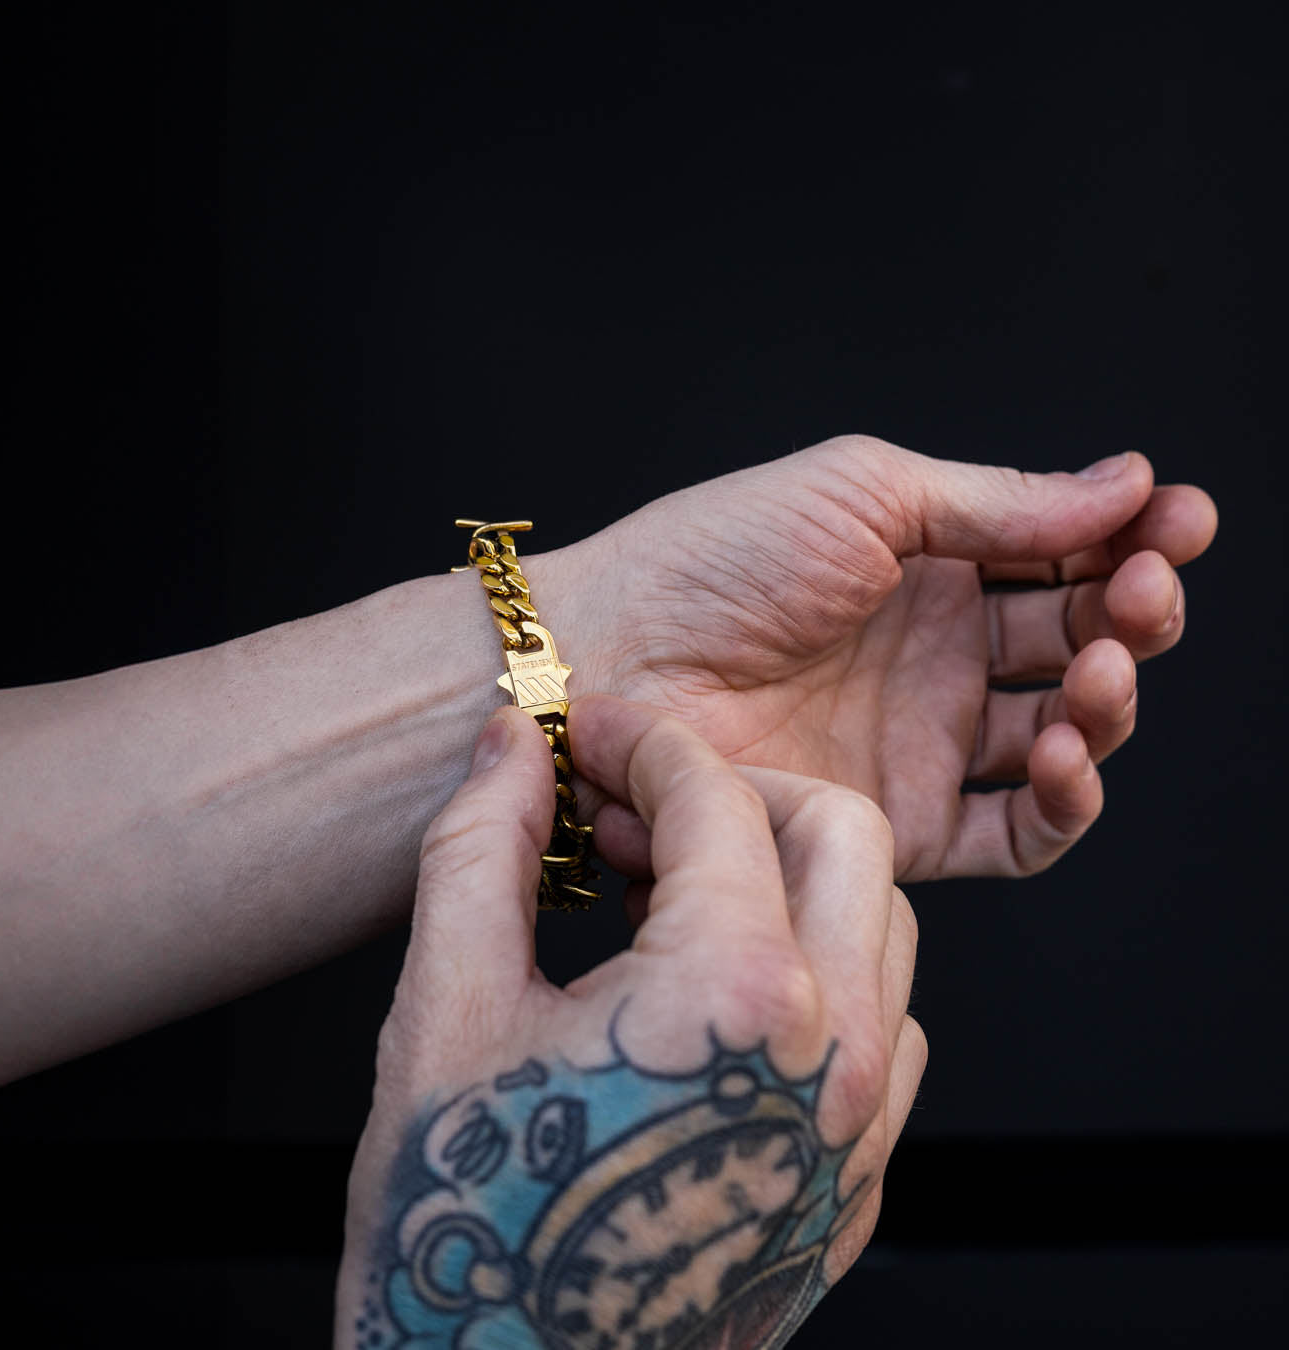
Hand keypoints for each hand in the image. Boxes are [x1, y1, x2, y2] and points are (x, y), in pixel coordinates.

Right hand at [337, 698, 922, 1348]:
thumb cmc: (463, 1233)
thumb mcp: (447, 1010)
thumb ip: (485, 848)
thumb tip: (512, 744)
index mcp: (735, 998)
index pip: (718, 799)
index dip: (640, 742)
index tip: (586, 739)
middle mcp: (835, 1060)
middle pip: (844, 833)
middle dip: (741, 790)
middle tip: (643, 810)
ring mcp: (862, 1135)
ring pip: (883, 926)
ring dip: (785, 877)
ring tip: (669, 897)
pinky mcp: (858, 1190)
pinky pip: (887, 1029)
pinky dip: (818, 970)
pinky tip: (717, 991)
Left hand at [535, 435, 1216, 879]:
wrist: (611, 660)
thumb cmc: (711, 560)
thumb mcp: (863, 495)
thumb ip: (998, 504)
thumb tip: (1125, 481)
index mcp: (928, 565)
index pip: (1063, 555)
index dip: (1129, 540)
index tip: (1175, 520)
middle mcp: (934, 656)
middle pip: (1075, 644)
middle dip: (1131, 615)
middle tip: (1138, 594)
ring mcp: (920, 741)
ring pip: (1062, 738)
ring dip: (1106, 704)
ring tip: (1094, 670)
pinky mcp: (898, 822)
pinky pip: (1015, 833)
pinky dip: (1064, 802)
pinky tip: (1063, 752)